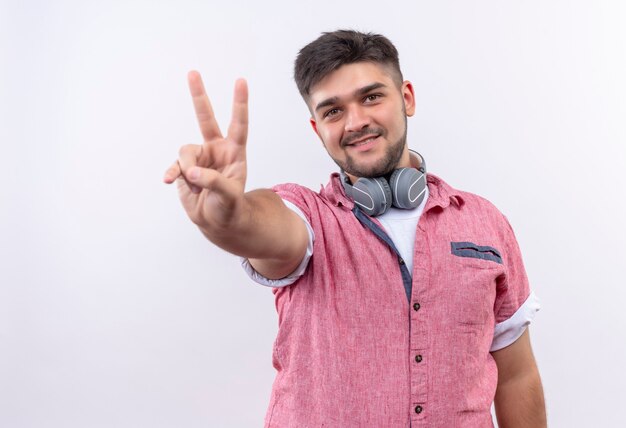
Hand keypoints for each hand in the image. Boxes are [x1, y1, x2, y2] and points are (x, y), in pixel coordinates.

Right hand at [164, 71, 248, 230]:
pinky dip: (172, 173)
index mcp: (234, 152)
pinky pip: (175, 166)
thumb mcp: (229, 196)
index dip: (240, 103)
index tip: (241, 81)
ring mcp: (199, 158)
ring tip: (196, 187)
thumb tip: (192, 171)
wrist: (216, 221)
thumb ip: (214, 182)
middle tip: (193, 72)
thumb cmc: (230, 207)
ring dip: (188, 170)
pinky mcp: (184, 168)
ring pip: (186, 152)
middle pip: (206, 118)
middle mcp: (216, 149)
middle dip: (199, 95)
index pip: (239, 124)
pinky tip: (168, 181)